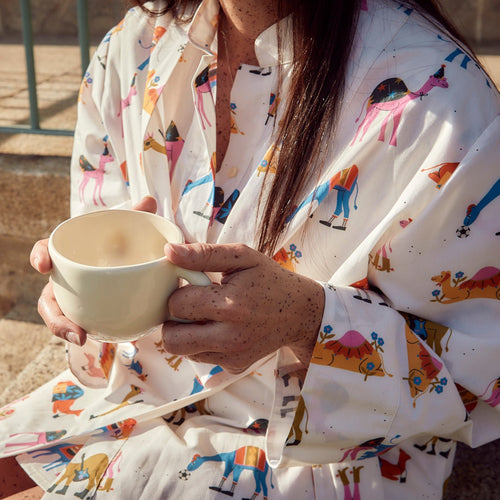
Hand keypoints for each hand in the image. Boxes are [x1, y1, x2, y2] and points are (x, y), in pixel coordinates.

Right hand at [30, 196, 157, 344]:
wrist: (134, 265)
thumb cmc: (124, 245)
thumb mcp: (131, 231)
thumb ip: (138, 216)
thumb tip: (149, 201)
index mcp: (72, 253)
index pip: (47, 249)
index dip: (40, 255)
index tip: (43, 265)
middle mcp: (68, 277)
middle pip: (49, 296)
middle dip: (54, 315)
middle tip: (70, 327)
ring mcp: (74, 298)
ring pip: (60, 317)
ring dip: (65, 329)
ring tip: (82, 337)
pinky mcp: (86, 314)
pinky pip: (80, 326)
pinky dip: (83, 332)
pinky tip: (94, 338)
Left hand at [162, 243, 324, 373]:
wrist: (299, 312)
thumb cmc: (269, 280)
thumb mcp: (242, 257)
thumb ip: (204, 253)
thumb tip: (169, 252)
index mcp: (230, 305)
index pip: (177, 305)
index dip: (179, 292)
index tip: (193, 285)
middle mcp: (230, 337)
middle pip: (171, 338)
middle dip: (174, 319)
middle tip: (191, 305)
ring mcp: (233, 356)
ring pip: (182, 351)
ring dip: (185, 333)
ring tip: (205, 316)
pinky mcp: (235, 367)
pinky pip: (199, 358)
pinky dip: (200, 343)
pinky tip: (218, 328)